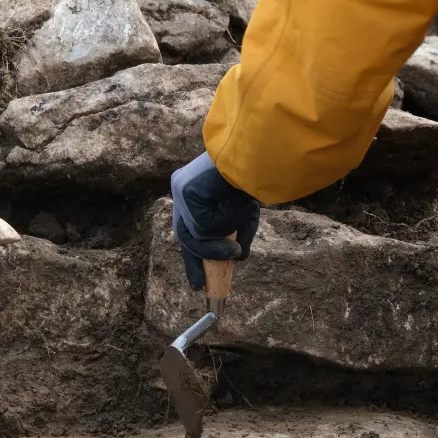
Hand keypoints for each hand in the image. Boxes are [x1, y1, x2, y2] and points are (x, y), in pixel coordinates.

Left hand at [171, 153, 259, 290]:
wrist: (255, 153)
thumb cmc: (255, 178)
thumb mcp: (244, 214)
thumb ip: (236, 234)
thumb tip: (236, 257)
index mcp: (194, 192)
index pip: (189, 229)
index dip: (194, 257)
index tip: (198, 283)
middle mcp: (183, 189)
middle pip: (185, 236)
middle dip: (196, 261)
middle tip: (201, 285)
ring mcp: (182, 190)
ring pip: (196, 234)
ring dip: (219, 241)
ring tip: (237, 243)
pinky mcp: (186, 192)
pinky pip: (205, 225)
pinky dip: (225, 223)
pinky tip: (236, 207)